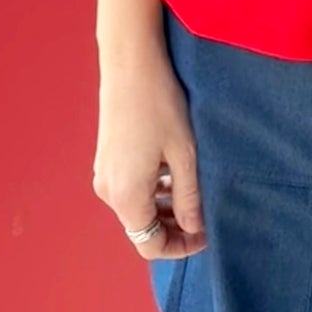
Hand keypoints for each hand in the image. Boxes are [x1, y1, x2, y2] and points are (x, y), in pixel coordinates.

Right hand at [92, 46, 207, 258]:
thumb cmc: (160, 105)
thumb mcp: (185, 155)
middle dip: (174, 228)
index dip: (180, 247)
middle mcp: (108, 191)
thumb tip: (195, 228)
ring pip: (137, 208)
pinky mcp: (106, 159)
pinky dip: (153, 190)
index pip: (150, 245)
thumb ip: (190, 198)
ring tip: (196, 191)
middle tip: (206, 216)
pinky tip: (175, 172)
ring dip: (165, 208)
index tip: (207, 236)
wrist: (131, 64)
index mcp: (126, 196)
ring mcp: (104, 174)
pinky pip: (130, 188)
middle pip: (142, 228)